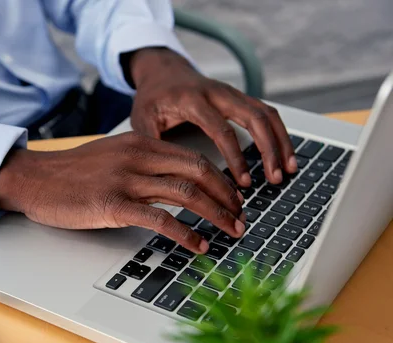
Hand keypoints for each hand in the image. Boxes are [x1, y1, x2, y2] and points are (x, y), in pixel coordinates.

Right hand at [0, 133, 245, 253]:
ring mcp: (126, 180)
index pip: (194, 158)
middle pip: (199, 172)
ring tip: (232, 231)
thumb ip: (144, 162)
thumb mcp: (113, 155)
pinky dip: (186, 233)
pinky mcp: (112, 205)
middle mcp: (138, 157)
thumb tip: (176, 181)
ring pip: (186, 194)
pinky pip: (160, 219)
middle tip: (242, 217)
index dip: (222, 180)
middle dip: (228, 197)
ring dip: (216, 215)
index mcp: (141, 143)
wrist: (35, 178)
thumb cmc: (72, 172)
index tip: (235, 198)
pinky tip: (199, 245)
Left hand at [127, 47, 296, 185]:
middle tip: (275, 178)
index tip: (243, 182)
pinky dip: (278, 132)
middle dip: (269, 149)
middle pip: (255, 117)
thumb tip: (162, 177)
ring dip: (281, 141)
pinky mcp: (239, 97)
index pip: (221, 130)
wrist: (161, 70)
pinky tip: (284, 153)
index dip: (235, 157)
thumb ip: (152, 144)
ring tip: (288, 170)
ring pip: (266, 113)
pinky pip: (266, 112)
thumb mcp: (142, 119)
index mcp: (193, 100)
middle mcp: (217, 93)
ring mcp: (231, 93)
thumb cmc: (151, 97)